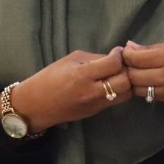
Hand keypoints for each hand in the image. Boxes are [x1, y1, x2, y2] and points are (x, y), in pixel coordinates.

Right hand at [5, 47, 131, 132]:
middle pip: (125, 81)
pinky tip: (114, 83)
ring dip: (127, 82)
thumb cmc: (50, 77)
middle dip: (127, 69)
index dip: (119, 55)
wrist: (35, 105)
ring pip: (126, 94)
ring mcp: (95, 105)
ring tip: (119, 74)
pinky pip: (117, 100)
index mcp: (82, 76)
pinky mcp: (96, 112)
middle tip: (122, 64)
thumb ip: (95, 58)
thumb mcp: (70, 60)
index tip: (117, 51)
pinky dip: (121, 91)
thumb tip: (115, 57)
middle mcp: (91, 92)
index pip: (114, 64)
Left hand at [122, 38, 163, 112]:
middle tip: (130, 62)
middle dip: (127, 69)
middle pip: (132, 75)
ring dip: (134, 81)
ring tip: (139, 72)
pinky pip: (149, 95)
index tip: (127, 51)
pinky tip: (149, 80)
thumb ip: (154, 48)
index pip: (135, 58)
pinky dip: (145, 88)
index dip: (126, 54)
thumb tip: (130, 47)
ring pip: (137, 88)